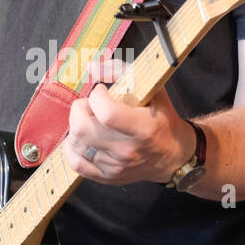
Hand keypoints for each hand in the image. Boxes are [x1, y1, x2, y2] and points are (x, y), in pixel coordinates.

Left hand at [62, 56, 195, 184]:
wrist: (173, 156)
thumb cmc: (162, 119)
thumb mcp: (153, 90)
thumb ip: (122, 72)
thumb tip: (91, 67)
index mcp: (143, 128)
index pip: (106, 113)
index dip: (97, 96)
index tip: (102, 92)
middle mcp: (128, 150)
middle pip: (83, 129)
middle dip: (80, 109)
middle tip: (91, 106)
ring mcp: (115, 166)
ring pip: (76, 144)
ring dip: (76, 126)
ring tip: (89, 121)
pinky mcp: (107, 177)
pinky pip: (76, 164)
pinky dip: (72, 149)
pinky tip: (81, 139)